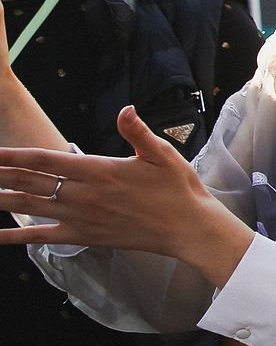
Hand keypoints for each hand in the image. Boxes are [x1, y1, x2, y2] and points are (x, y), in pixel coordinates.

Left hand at [0, 108, 231, 264]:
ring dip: (0, 199)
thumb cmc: (178, 189)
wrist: (187, 228)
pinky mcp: (83, 236)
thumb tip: (125, 109)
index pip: (45, 160)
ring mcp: (80, 217)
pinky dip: (15, 237)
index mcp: (99, 170)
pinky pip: (42, 237)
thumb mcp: (163, 154)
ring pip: (29, 207)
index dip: (13, 154)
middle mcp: (83, 194)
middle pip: (29, 182)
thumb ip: (137, 132)